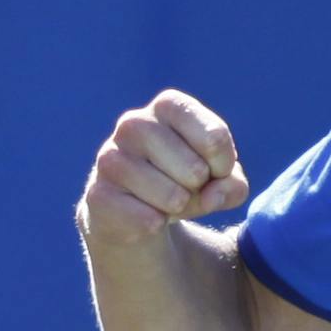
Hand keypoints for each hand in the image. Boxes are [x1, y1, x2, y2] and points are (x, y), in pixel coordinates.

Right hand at [80, 89, 250, 245]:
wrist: (134, 209)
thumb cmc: (184, 180)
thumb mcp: (220, 178)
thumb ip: (232, 184)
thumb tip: (212, 195)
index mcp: (168, 106)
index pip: (215, 138)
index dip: (224, 165)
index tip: (214, 170)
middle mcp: (134, 123)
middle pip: (196, 170)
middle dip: (199, 190)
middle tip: (183, 187)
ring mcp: (110, 157)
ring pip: (173, 197)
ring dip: (179, 208)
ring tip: (165, 200)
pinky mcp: (97, 194)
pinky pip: (149, 220)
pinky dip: (157, 224)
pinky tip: (146, 214)